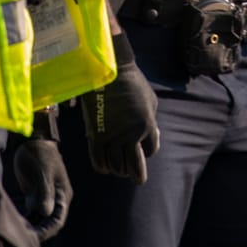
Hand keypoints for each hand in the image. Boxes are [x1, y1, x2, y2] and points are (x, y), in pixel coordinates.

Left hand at [8, 131, 72, 238]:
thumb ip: (44, 194)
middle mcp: (55, 199)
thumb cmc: (41, 154)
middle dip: (36, 231)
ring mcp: (44, 197)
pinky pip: (30, 210)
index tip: (33, 238)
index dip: (46, 232)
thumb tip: (45, 213)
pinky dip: (23, 216)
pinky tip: (12, 221)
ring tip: (15, 232)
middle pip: (47, 222)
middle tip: (20, 238)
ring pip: (37, 218)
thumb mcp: (43, 174)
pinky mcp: (34, 193)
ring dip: (29, 225)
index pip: (57, 221)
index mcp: (62, 196)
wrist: (34, 138)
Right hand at [78, 32, 160, 182]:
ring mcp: (112, 135)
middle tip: (135, 176)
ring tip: (118, 168)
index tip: (142, 150)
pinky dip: (103, 166)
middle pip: (133, 166)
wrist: (108, 70)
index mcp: (147, 125)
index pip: (150, 151)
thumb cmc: (132, 83)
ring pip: (116, 166)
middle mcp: (130, 134)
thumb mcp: (150, 100)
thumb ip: (151, 120)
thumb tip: (151, 137)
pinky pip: (99, 160)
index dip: (147, 152)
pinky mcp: (95, 134)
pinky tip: (105, 165)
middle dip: (135, 173)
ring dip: (118, 169)